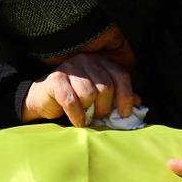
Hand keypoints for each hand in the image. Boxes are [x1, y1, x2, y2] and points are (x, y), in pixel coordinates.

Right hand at [22, 53, 137, 125]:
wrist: (42, 99)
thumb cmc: (74, 98)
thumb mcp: (99, 96)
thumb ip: (118, 97)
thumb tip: (139, 103)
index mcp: (100, 61)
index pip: (120, 76)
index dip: (126, 96)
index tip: (124, 113)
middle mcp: (86, 60)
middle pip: (106, 86)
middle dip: (105, 107)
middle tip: (99, 117)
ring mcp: (70, 68)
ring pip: (89, 93)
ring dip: (89, 111)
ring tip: (86, 116)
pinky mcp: (55, 80)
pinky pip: (72, 101)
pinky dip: (77, 116)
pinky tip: (77, 121)